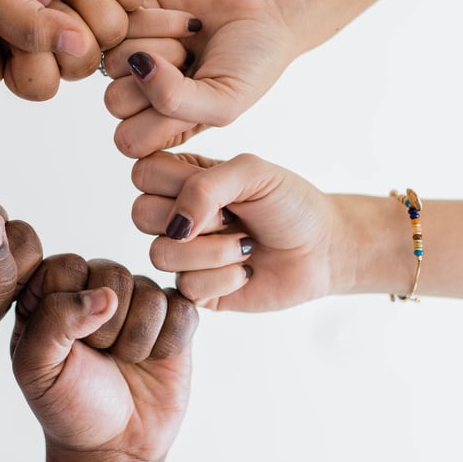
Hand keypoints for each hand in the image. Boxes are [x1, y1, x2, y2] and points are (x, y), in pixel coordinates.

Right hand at [0, 0, 145, 99]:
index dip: (38, 53)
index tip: (20, 11)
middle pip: (85, 63)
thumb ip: (27, 29)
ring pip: (115, 33)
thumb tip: (78, 46)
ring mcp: (96, 16)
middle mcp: (62, 43)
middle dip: (66, 19)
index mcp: (23, 55)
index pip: (42, 85)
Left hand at [11, 255, 196, 461]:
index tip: (68, 343)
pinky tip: (152, 361)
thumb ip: (53, 320)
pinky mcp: (175, 317)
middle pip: (113, 274)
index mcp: (52, 291)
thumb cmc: (68, 404)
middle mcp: (95, 287)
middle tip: (100, 355)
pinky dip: (167, 343)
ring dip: (137, 341)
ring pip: (150, 293)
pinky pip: (182, 310)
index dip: (71, 305)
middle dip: (107, 328)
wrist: (113, 445)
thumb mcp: (36, 368)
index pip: (67, 266)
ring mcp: (138, 300)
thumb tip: (106, 294)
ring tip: (124, 361)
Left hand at [103, 0, 302, 156]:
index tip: (193, 100)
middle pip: (114, 102)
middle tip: (194, 65)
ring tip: (191, 42)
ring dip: (159, 46)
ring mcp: (135, 56)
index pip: (128, 140)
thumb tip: (136, 67)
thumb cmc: (252, 62)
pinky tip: (187, 20)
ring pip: (112, 62)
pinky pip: (119, 23)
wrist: (269, 6)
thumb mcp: (224, 101)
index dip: (153, 121)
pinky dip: (156, 19)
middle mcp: (144, 94)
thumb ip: (176, 103)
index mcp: (163, 126)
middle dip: (158, 81)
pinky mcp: (133, 18)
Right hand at [131, 151, 343, 311]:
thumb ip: (205, 185)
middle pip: (140, 215)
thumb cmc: (289, 204)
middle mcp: (173, 214)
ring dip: (214, 252)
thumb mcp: (252, 172)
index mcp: (180, 178)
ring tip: (245, 246)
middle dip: (198, 219)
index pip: (143, 174)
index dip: (178, 184)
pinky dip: (225, 278)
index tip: (220, 190)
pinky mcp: (194, 289)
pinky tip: (246, 270)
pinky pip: (186, 286)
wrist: (322, 249)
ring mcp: (180, 253)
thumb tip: (175, 226)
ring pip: (160, 253)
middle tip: (233, 218)